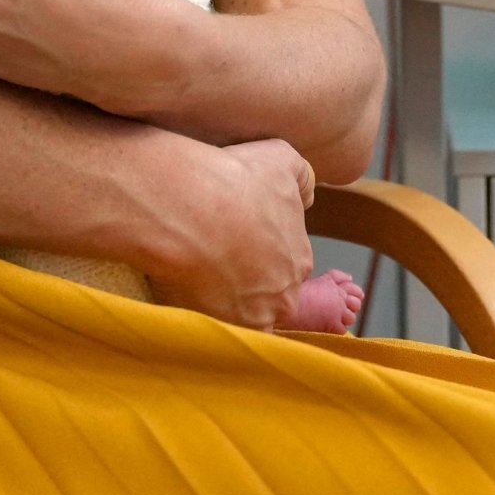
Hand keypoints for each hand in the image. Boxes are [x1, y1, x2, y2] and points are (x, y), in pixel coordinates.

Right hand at [139, 137, 315, 330]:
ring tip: (196, 280)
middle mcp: (284, 294)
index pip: (280, 264)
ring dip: (226, 304)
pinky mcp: (223, 330)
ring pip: (244, 317)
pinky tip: (189, 303)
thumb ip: (303, 177)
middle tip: (211, 258)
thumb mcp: (280, 158)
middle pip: (265, 295)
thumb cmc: (232, 178)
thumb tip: (307, 196)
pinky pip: (221, 337)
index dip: (254, 251)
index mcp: (298, 258)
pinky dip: (208, 324)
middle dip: (244, 280)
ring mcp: (254, 317)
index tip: (230, 238)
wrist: (186, 206)